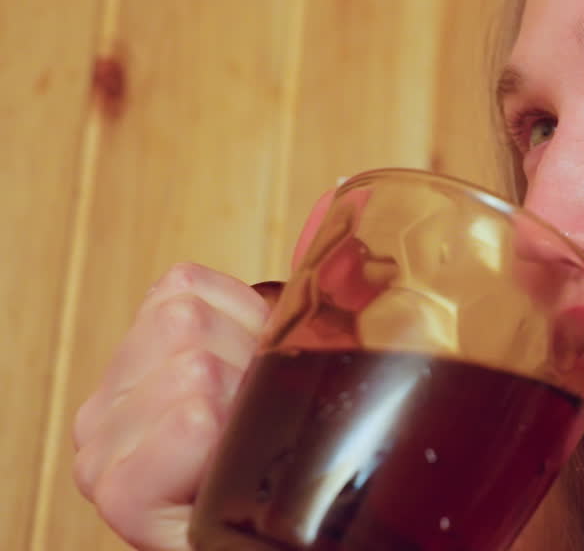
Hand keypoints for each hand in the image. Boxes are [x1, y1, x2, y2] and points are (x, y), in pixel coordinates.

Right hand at [72, 190, 335, 549]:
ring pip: (195, 368)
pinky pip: (190, 416)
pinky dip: (227, 442)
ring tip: (253, 458)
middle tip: (267, 427)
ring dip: (249, 408)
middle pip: (186, 324)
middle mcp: (104, 407)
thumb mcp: (289, 364)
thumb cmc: (296, 465)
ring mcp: (105, 451)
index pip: (182, 289)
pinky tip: (229, 479)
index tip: (266, 382)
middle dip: (253, 369)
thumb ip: (299, 296)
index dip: (251, 327)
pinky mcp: (121, 492)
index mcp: (137, 364)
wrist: (295, 539)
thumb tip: (341, 204)